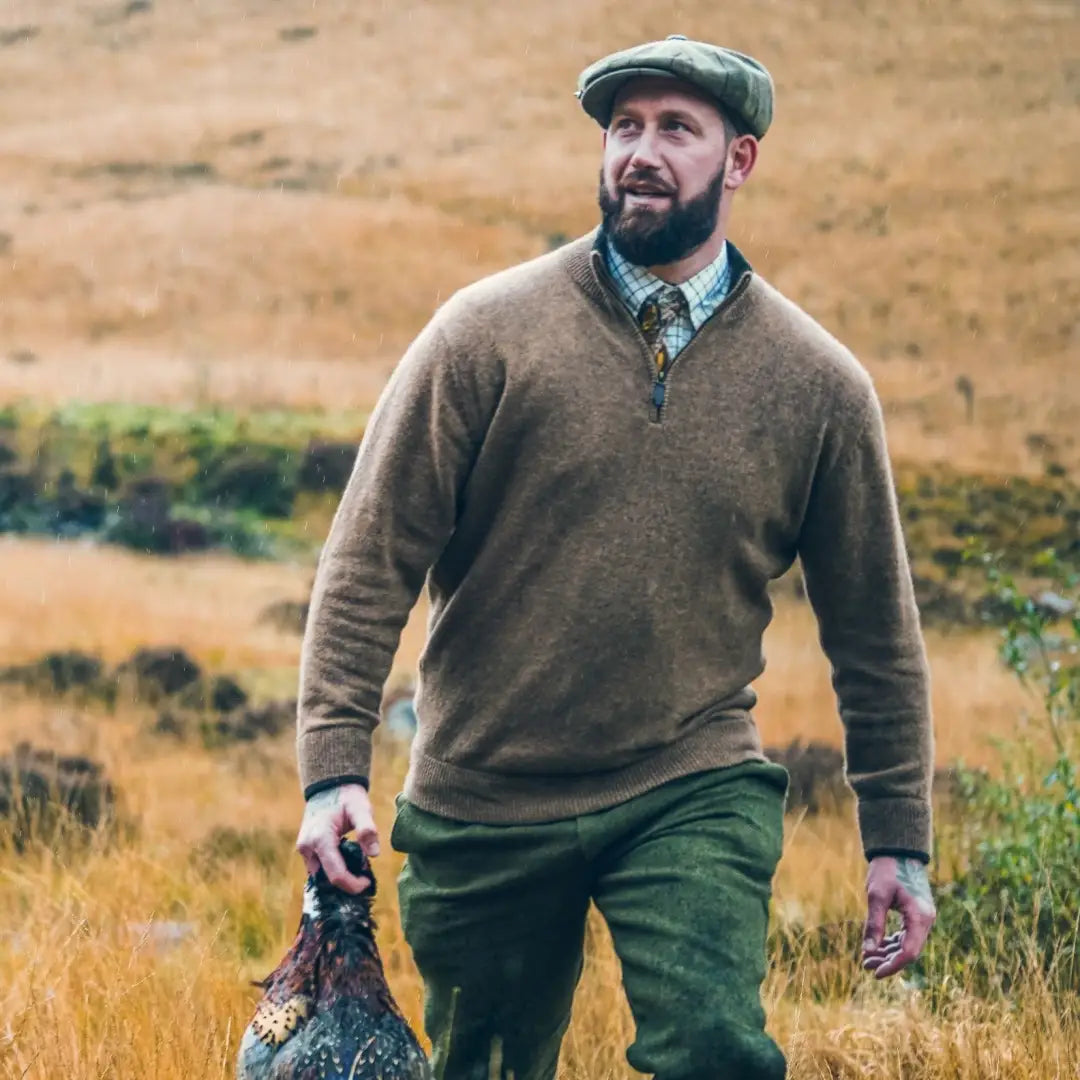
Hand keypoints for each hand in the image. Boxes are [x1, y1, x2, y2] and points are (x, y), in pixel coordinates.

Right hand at [296, 783, 379, 894]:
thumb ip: (367, 829)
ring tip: (358, 873)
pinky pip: (318, 869)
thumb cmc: (347, 797)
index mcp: (320, 838)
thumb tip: (374, 854)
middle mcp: (307, 847)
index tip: (368, 882)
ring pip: (320, 877)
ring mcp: (304, 849)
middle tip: (365, 879)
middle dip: (346, 884)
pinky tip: (348, 866)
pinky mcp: (306, 850)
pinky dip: (332, 871)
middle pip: (326, 880)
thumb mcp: (361, 809)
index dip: (352, 885)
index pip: (336, 875)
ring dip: (339, 878)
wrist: (330, 785)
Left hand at [861, 855, 935, 978]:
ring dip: (888, 953)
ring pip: (907, 944)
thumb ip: (874, 924)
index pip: (909, 952)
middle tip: (865, 964)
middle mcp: (925, 920)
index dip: (892, 966)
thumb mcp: (876, 895)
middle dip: (888, 961)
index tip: (875, 973)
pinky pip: (906, 935)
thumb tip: (868, 951)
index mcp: (920, 917)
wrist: (898, 851)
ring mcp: (922, 917)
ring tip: (867, 958)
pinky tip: (877, 946)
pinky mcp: (916, 914)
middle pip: (909, 951)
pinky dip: (892, 942)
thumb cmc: (887, 870)